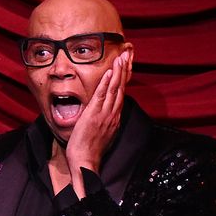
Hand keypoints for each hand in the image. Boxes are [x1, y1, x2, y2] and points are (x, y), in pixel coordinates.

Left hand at [63, 50, 131, 193]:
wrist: (86, 161)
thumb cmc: (90, 149)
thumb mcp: (101, 131)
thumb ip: (104, 119)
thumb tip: (102, 111)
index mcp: (114, 116)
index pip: (121, 92)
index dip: (125, 76)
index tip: (127, 63)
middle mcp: (113, 113)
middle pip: (121, 87)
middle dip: (125, 69)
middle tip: (129, 53)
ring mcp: (105, 114)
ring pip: (114, 88)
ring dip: (118, 71)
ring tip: (121, 57)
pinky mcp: (95, 115)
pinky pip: (102, 95)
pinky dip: (106, 82)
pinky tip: (109, 72)